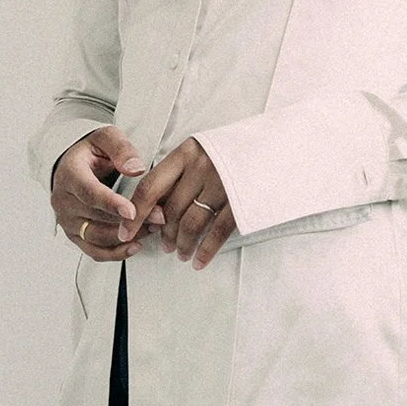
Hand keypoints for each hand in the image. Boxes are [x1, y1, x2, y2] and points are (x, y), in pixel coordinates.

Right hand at [51, 126, 165, 260]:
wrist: (72, 163)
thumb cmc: (91, 151)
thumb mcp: (106, 138)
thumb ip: (121, 149)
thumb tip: (136, 168)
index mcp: (70, 175)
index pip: (89, 193)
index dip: (111, 204)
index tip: (132, 211)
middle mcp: (64, 200)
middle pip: (96, 218)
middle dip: (129, 221)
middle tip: (159, 217)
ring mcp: (68, 220)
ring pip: (97, 237)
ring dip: (126, 236)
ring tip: (152, 227)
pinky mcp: (75, 234)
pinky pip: (93, 251)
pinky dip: (114, 253)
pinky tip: (134, 246)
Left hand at [127, 137, 237, 270]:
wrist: (280, 144)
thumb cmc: (238, 149)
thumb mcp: (204, 149)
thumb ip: (181, 171)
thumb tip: (157, 205)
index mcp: (187, 152)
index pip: (150, 186)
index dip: (135, 213)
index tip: (125, 230)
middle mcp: (201, 166)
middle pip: (171, 209)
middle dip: (164, 233)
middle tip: (165, 246)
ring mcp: (222, 183)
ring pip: (191, 223)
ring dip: (183, 244)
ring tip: (182, 254)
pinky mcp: (241, 200)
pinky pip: (217, 231)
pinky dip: (206, 250)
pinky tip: (200, 260)